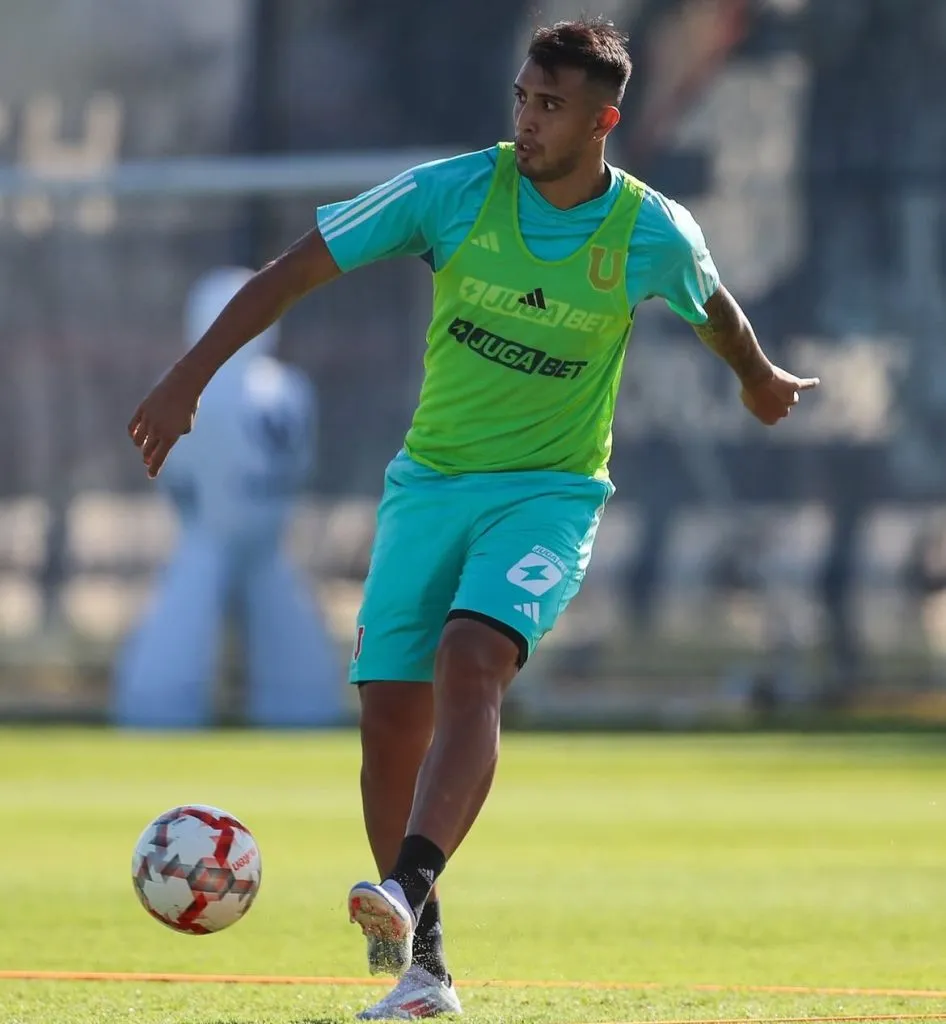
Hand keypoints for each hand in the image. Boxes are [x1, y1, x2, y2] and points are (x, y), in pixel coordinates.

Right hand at [127, 361, 203, 477]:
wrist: (182, 384)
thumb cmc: (189, 405)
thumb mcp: (187, 424)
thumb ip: (176, 434)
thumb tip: (162, 440)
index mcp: (170, 436)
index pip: (159, 458)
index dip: (154, 468)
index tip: (151, 475)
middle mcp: (157, 430)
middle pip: (147, 450)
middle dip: (148, 457)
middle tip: (148, 460)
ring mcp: (148, 420)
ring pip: (138, 440)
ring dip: (141, 446)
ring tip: (144, 448)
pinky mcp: (142, 409)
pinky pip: (133, 426)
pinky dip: (133, 434)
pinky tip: (135, 437)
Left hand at [740, 365, 819, 425]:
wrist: (756, 378)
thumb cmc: (749, 390)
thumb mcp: (748, 401)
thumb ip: (757, 405)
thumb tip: (762, 401)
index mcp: (770, 420)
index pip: (773, 417)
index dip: (767, 408)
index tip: (762, 400)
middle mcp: (782, 412)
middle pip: (785, 410)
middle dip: (779, 403)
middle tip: (770, 393)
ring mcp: (791, 399)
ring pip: (794, 399)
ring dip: (787, 393)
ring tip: (777, 384)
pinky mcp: (796, 386)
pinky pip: (806, 385)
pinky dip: (810, 384)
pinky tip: (815, 382)